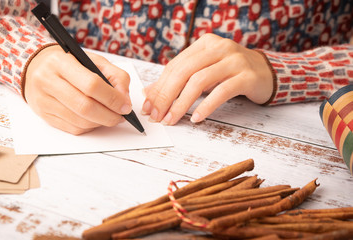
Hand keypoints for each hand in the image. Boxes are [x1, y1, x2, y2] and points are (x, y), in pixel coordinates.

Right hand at [24, 45, 131, 134]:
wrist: (36, 67)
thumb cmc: (69, 63)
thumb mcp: (93, 60)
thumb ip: (115, 76)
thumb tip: (124, 99)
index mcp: (61, 62)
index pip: (91, 85)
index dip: (112, 98)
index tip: (125, 106)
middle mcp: (48, 81)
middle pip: (85, 106)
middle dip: (109, 116)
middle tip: (121, 117)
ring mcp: (43, 100)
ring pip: (79, 121)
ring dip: (100, 123)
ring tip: (109, 117)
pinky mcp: (44, 115)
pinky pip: (72, 128)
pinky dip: (89, 127)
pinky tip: (95, 119)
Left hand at [141, 33, 273, 124]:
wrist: (268, 73)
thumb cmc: (230, 74)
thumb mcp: (203, 73)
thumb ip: (178, 81)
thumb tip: (148, 94)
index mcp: (204, 44)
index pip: (175, 66)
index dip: (159, 88)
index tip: (148, 107)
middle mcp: (218, 47)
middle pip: (183, 72)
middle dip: (166, 96)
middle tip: (156, 116)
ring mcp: (234, 60)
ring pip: (199, 81)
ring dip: (182, 103)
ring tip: (172, 119)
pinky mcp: (247, 76)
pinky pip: (222, 92)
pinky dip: (206, 106)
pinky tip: (196, 118)